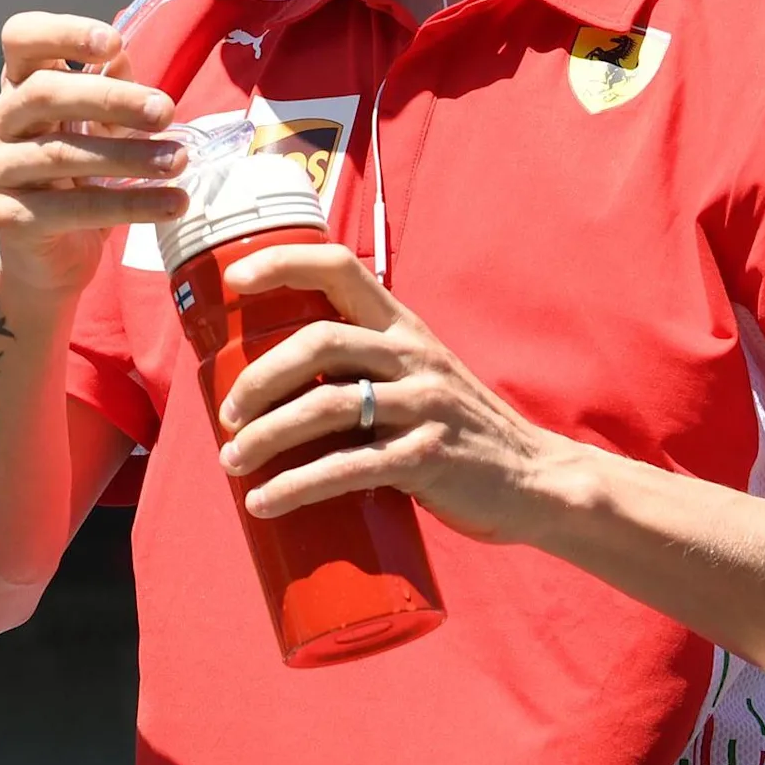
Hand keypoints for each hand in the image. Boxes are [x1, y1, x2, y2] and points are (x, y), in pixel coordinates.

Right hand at [0, 12, 189, 305]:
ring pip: (62, 153)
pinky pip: (74, 208)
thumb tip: (121, 58)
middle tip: (166, 111)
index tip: (113, 43)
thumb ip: (110, 90)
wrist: (53, 258)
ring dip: (129, 156)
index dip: (62, 33)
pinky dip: (129, 205)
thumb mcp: (100, 126)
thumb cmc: (80, 178)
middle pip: (45, 93)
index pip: (21, 38)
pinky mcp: (10, 217)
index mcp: (18, 86)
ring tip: (179, 162)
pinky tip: (171, 204)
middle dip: (111, 99)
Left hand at [208, 244, 579, 544]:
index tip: (236, 280)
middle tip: (227, 414)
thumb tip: (278, 384)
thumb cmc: (461, 429)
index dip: (284, 263)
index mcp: (405, 328)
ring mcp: (423, 406)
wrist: (537, 480)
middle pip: (319, 341)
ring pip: (326, 405)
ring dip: (266, 435)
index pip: (341, 269)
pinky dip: (297, 486)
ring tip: (234, 460)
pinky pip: (348, 468)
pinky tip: (265, 501)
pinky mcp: (427, 459)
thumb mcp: (421, 376)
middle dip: (259, 377)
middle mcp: (413, 357)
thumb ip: (367, 367)